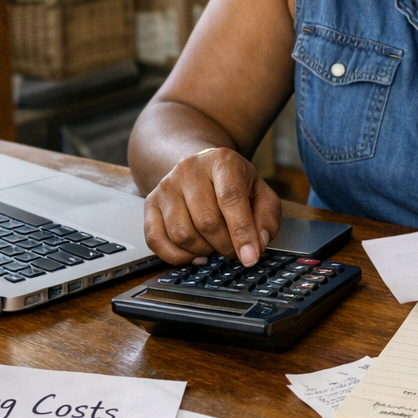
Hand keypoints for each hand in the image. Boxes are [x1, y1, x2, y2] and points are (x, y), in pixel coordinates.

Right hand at [143, 148, 281, 266]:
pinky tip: (195, 254)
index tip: (250, 257)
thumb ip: (267, 217)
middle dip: (225, 245)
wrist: (200, 167)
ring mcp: (166, 186)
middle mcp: (189, 169)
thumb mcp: (260, 192)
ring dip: (203, 250)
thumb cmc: (233, 183)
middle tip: (234, 250)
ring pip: (182, 234)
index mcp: (222, 161)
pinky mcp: (150, 203)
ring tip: (215, 245)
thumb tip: (258, 243)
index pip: (230, 198)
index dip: (242, 232)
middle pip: (206, 221)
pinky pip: (156, 240)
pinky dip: (177, 257)